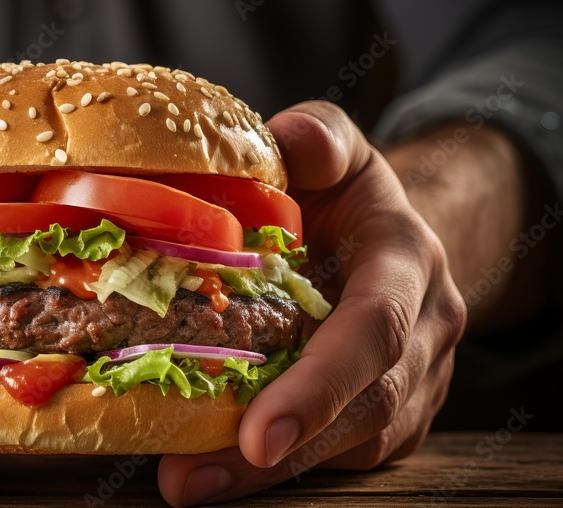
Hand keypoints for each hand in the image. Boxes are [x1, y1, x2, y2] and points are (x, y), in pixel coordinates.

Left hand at [156, 102, 466, 505]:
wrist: (392, 235)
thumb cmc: (346, 193)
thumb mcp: (335, 150)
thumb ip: (318, 138)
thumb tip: (292, 141)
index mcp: (407, 262)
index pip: (373, 330)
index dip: (320, 385)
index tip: (258, 432)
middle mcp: (423, 331)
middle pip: (366, 407)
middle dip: (282, 451)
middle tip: (193, 480)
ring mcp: (414, 381)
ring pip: (353, 444)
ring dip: (267, 475)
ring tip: (188, 482)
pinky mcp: (389, 414)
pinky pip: (341, 453)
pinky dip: (281, 469)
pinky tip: (216, 469)